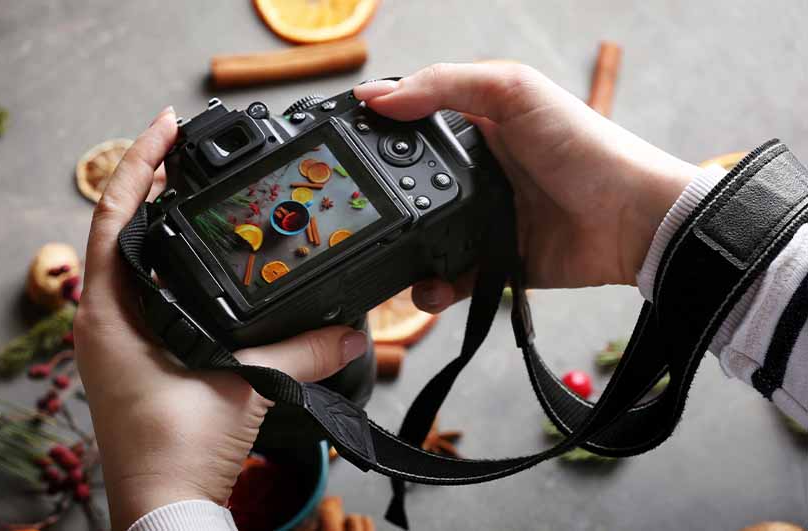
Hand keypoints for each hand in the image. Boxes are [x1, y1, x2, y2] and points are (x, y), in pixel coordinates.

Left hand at [74, 107, 368, 529]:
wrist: (163, 508)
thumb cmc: (175, 453)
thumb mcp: (242, 389)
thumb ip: (300, 352)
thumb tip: (351, 330)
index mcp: (110, 316)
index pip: (115, 216)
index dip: (140, 163)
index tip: (167, 126)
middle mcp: (103, 321)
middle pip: (120, 230)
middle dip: (151, 184)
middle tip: (188, 151)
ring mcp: (116, 341)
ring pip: (132, 262)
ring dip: (159, 223)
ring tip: (194, 192)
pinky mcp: (135, 359)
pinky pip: (147, 293)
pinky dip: (171, 265)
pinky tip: (200, 263)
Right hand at [354, 63, 699, 310]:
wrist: (634, 219)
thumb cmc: (585, 146)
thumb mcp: (513, 92)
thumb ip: (444, 86)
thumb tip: (376, 95)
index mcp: (477, 126)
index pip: (414, 126)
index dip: (380, 134)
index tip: (343, 148)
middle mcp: (477, 173)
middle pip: (411, 188)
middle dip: (383, 203)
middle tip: (355, 213)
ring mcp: (484, 220)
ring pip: (424, 238)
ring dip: (402, 252)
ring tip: (385, 257)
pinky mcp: (496, 261)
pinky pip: (451, 279)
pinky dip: (434, 288)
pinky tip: (428, 288)